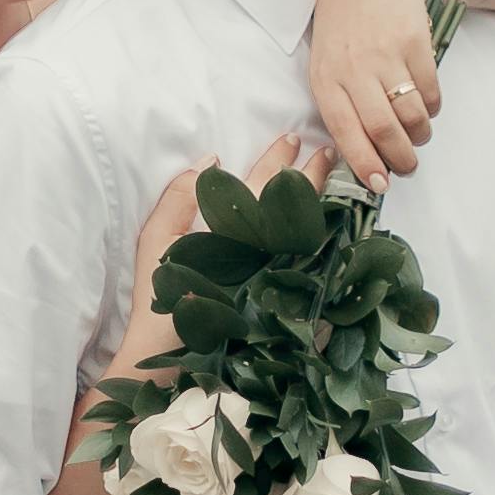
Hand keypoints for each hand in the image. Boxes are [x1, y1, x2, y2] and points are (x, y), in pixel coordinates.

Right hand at [115, 135, 314, 365]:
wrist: (174, 357)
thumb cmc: (163, 296)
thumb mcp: (155, 241)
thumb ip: (177, 199)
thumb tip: (209, 162)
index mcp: (234, 233)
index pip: (264, 184)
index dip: (279, 157)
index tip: (294, 137)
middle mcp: (265, 252)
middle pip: (297, 204)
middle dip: (313, 172)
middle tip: (328, 149)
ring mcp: (281, 276)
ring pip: (312, 231)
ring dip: (325, 201)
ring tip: (338, 179)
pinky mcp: (288, 301)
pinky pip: (316, 265)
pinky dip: (328, 241)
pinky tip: (335, 224)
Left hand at [307, 0, 447, 186]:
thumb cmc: (341, 23)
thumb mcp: (325, 61)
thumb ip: (339, 100)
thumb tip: (362, 149)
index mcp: (326, 78)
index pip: (346, 133)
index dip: (366, 164)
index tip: (380, 184)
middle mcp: (355, 69)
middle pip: (383, 131)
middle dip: (400, 160)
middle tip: (407, 167)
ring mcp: (387, 55)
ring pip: (412, 115)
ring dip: (419, 136)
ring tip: (417, 136)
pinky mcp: (416, 43)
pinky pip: (431, 92)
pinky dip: (432, 108)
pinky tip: (425, 106)